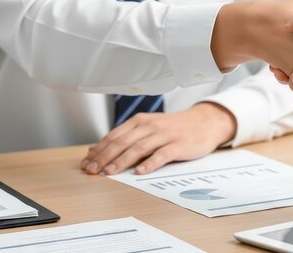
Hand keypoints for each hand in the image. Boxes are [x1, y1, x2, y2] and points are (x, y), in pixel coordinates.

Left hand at [80, 103, 235, 174]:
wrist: (205, 121)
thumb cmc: (176, 127)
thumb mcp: (150, 126)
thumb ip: (127, 136)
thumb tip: (97, 149)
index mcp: (141, 120)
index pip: (115, 136)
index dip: (99, 150)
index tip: (87, 163)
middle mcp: (151, 126)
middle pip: (123, 142)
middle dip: (105, 157)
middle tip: (92, 170)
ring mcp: (165, 135)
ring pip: (139, 148)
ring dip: (122, 161)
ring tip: (109, 172)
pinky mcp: (178, 145)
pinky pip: (162, 155)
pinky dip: (150, 164)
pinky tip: (140, 172)